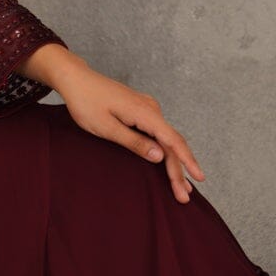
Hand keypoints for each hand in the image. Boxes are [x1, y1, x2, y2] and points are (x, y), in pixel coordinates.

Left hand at [34, 53, 205, 202]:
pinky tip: (168, 162)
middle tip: (183, 196)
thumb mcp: (106, 127)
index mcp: (145, 112)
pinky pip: (158, 133)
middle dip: (179, 170)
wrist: (76, 79)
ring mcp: (147, 108)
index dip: (187, 161)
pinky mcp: (141, 111)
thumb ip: (134, 142)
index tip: (199, 177)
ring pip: (165, 139)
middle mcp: (151, 109)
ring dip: (173, 162)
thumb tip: (160, 156)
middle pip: (171, 142)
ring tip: (181, 186)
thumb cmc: (86, 102)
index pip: (172, 140)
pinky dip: (164, 150)